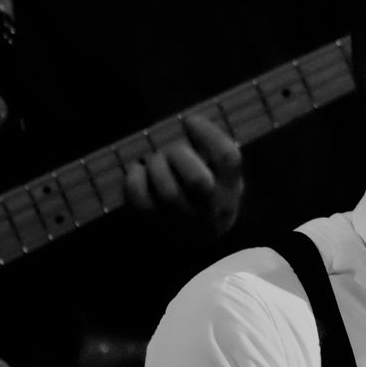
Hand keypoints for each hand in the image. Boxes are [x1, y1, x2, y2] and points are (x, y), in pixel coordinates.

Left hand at [124, 115, 244, 236]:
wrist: (197, 245)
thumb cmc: (208, 199)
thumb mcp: (222, 179)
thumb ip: (212, 155)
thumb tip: (186, 124)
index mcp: (231, 189)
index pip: (228, 159)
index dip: (209, 134)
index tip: (190, 121)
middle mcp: (212, 209)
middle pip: (198, 182)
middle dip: (178, 155)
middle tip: (169, 148)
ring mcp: (184, 222)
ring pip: (169, 194)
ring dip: (155, 167)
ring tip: (152, 159)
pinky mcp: (158, 228)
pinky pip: (142, 203)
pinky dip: (134, 181)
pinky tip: (136, 170)